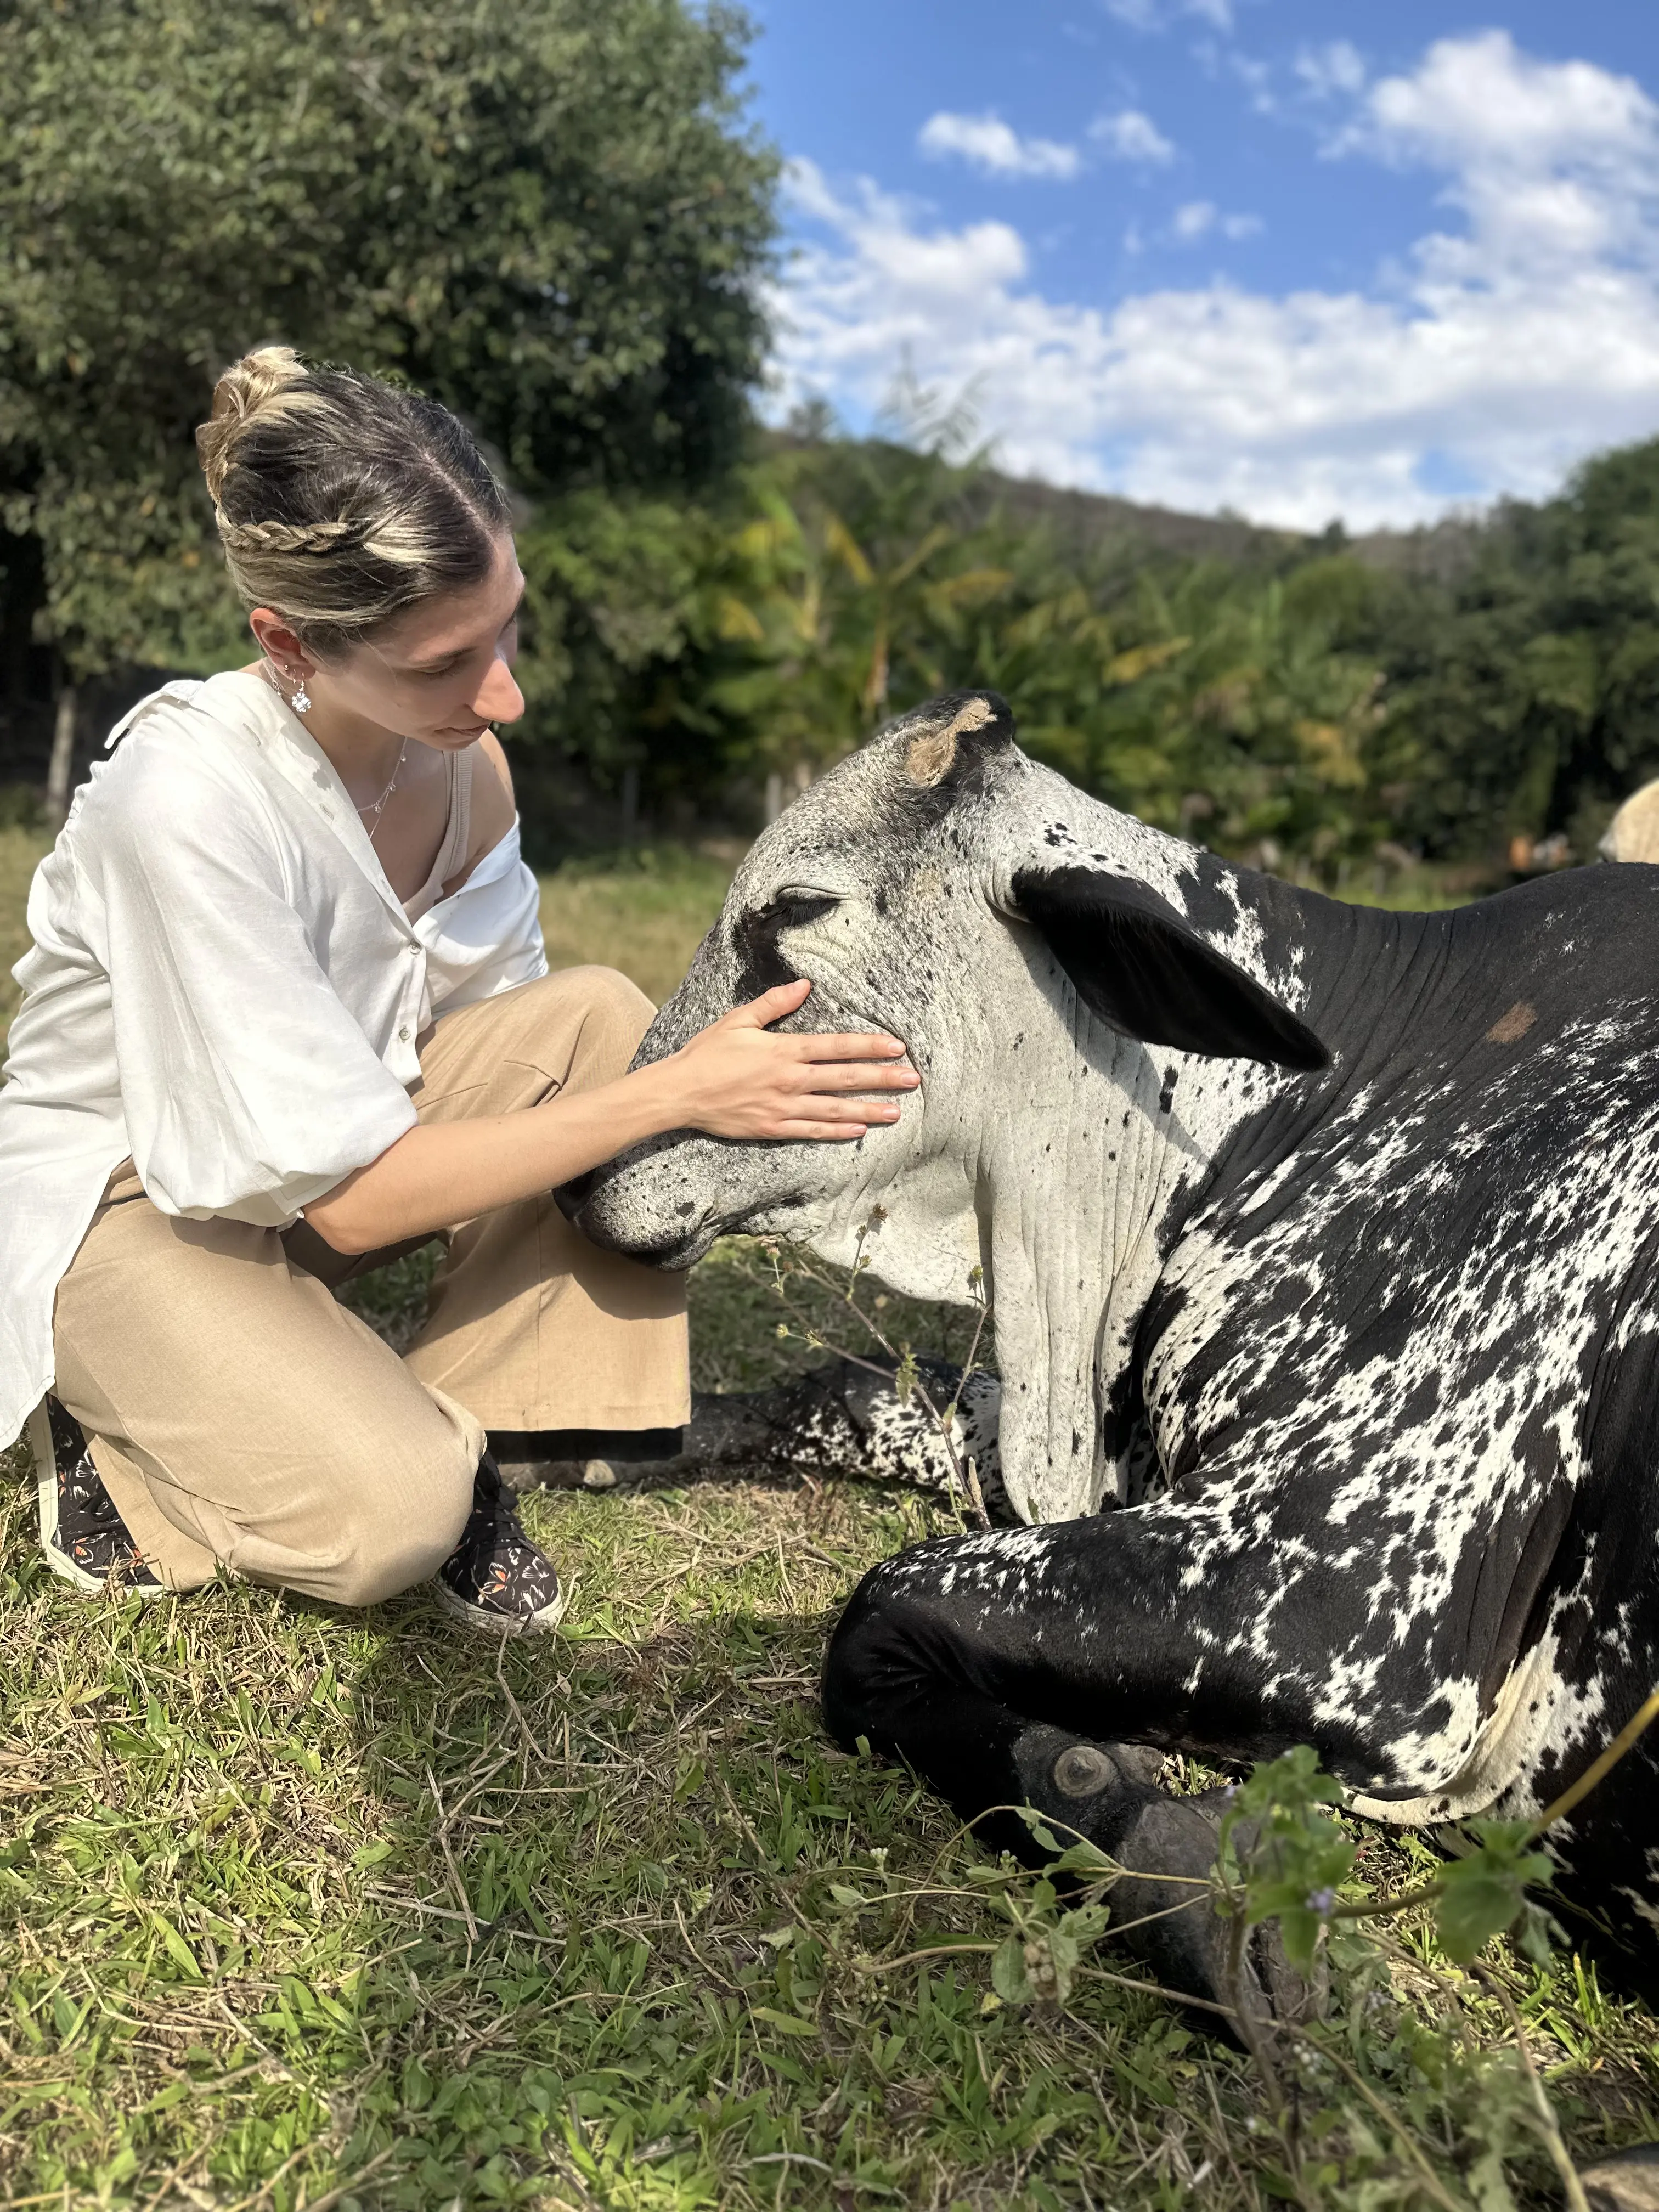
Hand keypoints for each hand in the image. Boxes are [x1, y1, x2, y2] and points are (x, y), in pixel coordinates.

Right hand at [661, 979, 919, 1140]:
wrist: (679, 1093)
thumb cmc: (707, 1053)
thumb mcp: (738, 1020)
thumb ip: (774, 1003)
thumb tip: (805, 985)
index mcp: (784, 1050)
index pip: (837, 1047)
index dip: (869, 1047)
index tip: (897, 1047)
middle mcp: (789, 1080)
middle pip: (844, 1079)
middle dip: (881, 1078)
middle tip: (913, 1080)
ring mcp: (783, 1107)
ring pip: (835, 1110)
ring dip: (868, 1110)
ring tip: (896, 1111)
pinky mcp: (773, 1128)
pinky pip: (812, 1131)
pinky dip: (837, 1131)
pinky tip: (859, 1130)